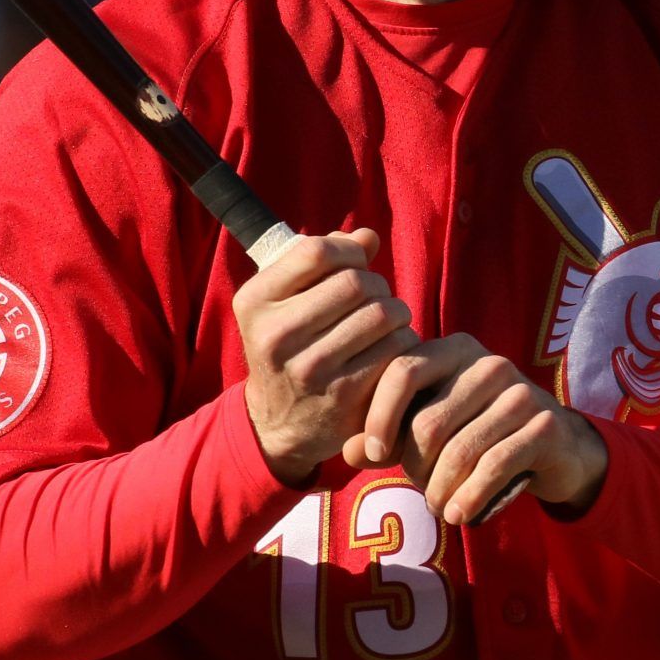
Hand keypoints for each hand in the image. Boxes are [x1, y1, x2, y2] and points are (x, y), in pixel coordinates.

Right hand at [235, 230, 415, 484]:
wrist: (280, 422)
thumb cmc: (289, 346)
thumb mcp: (284, 302)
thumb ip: (322, 261)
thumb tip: (367, 237)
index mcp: (255, 302)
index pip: (316, 251)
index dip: (348, 250)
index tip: (355, 263)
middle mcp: (277, 335)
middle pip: (356, 282)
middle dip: (376, 283)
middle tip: (375, 298)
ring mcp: (312, 368)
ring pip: (382, 313)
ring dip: (396, 311)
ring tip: (386, 320)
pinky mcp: (345, 396)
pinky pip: (396, 348)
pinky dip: (404, 340)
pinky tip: (392, 347)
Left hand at [353, 335, 606, 525]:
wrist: (553, 447)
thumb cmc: (478, 433)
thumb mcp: (431, 429)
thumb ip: (388, 436)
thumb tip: (348, 452)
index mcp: (453, 350)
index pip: (402, 371)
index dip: (380, 416)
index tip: (373, 454)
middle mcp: (488, 363)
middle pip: (428, 421)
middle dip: (415, 466)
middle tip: (420, 489)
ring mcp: (519, 392)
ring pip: (459, 449)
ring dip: (441, 489)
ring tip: (439, 506)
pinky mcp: (544, 425)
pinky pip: (493, 466)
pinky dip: (470, 496)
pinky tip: (460, 515)